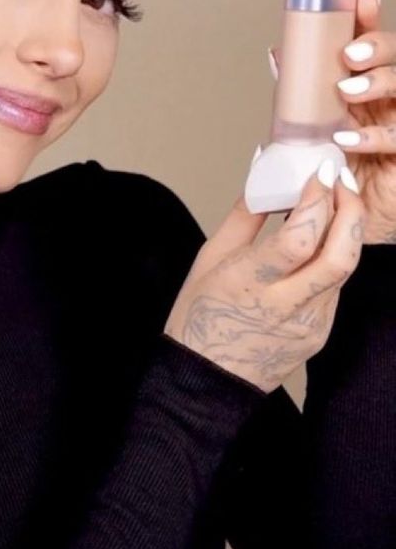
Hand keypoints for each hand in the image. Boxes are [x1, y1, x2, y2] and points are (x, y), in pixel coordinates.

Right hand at [163, 164, 363, 392]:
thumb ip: (245, 212)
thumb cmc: (199, 316)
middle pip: (339, 255)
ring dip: (347, 230)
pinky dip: (333, 257)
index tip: (319, 172)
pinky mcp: (320, 335)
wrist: (205, 381)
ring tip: (337, 202)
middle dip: (349, 210)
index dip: (317, 200)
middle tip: (341, 181)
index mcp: (248, 285)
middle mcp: (284, 308)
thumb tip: (263, 167)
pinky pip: (335, 287)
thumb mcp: (210, 257)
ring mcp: (308, 325)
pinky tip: (321, 242)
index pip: (299, 239)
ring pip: (345, 269)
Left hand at [268, 0, 395, 244]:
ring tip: (347, 91)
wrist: (348, 222)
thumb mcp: (314, 128)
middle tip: (349, 55)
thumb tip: (279, 54)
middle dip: (377, 47)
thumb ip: (301, 94)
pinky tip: (348, 137)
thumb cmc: (338, 174)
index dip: (371, 19)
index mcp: (369, 88)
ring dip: (378, 83)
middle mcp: (390, 102)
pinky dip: (372, 137)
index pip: (374, 45)